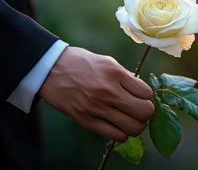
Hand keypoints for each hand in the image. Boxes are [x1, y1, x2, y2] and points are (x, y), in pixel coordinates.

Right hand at [39, 46, 153, 141]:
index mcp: (115, 73)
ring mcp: (97, 107)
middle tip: (138, 110)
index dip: (146, 96)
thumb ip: (126, 77)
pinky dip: (121, 134)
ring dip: (135, 126)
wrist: (50, 69)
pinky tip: (117, 126)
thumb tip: (143, 93)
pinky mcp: (86, 120)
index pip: (147, 93)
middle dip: (146, 113)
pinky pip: (115, 136)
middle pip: (145, 112)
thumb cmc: (81, 63)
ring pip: (133, 127)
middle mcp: (108, 90)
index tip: (140, 96)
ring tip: (129, 119)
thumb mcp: (107, 62)